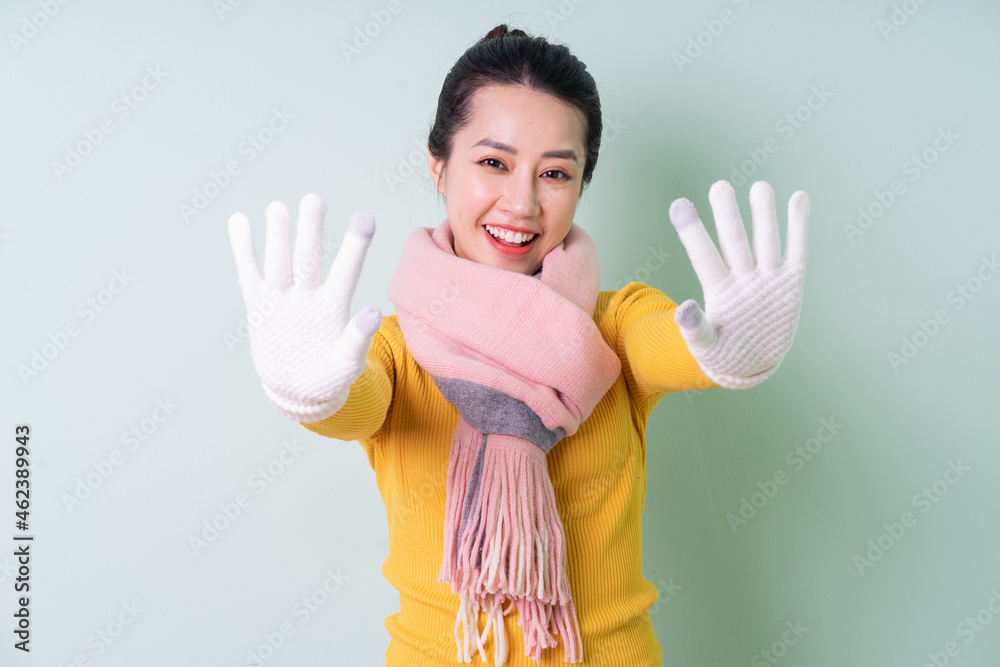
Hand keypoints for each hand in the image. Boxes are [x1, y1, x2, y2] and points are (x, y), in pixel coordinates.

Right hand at [228, 194, 381, 420]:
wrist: (299, 390)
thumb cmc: (329, 375)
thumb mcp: (347, 362)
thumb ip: (358, 338)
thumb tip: (372, 312)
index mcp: (333, 307)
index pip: (346, 271)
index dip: (355, 246)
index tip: (365, 217)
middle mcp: (308, 296)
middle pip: (308, 258)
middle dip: (310, 230)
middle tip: (313, 200)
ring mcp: (282, 299)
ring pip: (280, 262)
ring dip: (278, 236)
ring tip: (277, 208)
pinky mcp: (259, 307)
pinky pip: (249, 274)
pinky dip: (243, 250)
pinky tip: (239, 221)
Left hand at [667, 180, 808, 388]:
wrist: (752, 363)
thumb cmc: (723, 354)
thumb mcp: (707, 346)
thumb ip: (696, 329)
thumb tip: (683, 309)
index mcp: (719, 292)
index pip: (704, 256)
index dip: (693, 232)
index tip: (679, 205)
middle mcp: (742, 279)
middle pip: (734, 242)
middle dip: (728, 215)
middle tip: (720, 186)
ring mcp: (767, 279)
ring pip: (765, 241)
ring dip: (764, 215)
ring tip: (760, 186)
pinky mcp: (790, 284)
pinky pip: (796, 251)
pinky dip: (798, 226)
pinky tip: (798, 198)